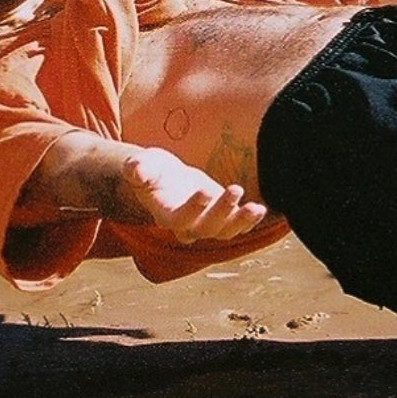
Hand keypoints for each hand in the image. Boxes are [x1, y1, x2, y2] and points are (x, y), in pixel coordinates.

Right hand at [121, 146, 268, 242]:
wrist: (165, 178)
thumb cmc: (152, 171)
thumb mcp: (143, 165)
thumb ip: (138, 168)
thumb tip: (135, 169)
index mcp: (165, 215)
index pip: (179, 219)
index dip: (192, 209)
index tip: (204, 191)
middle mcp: (187, 225)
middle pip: (206, 228)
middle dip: (222, 211)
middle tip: (235, 188)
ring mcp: (206, 223)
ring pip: (225, 232)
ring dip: (241, 222)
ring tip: (256, 208)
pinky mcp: (222, 216)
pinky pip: (237, 226)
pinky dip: (250, 221)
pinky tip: (261, 209)